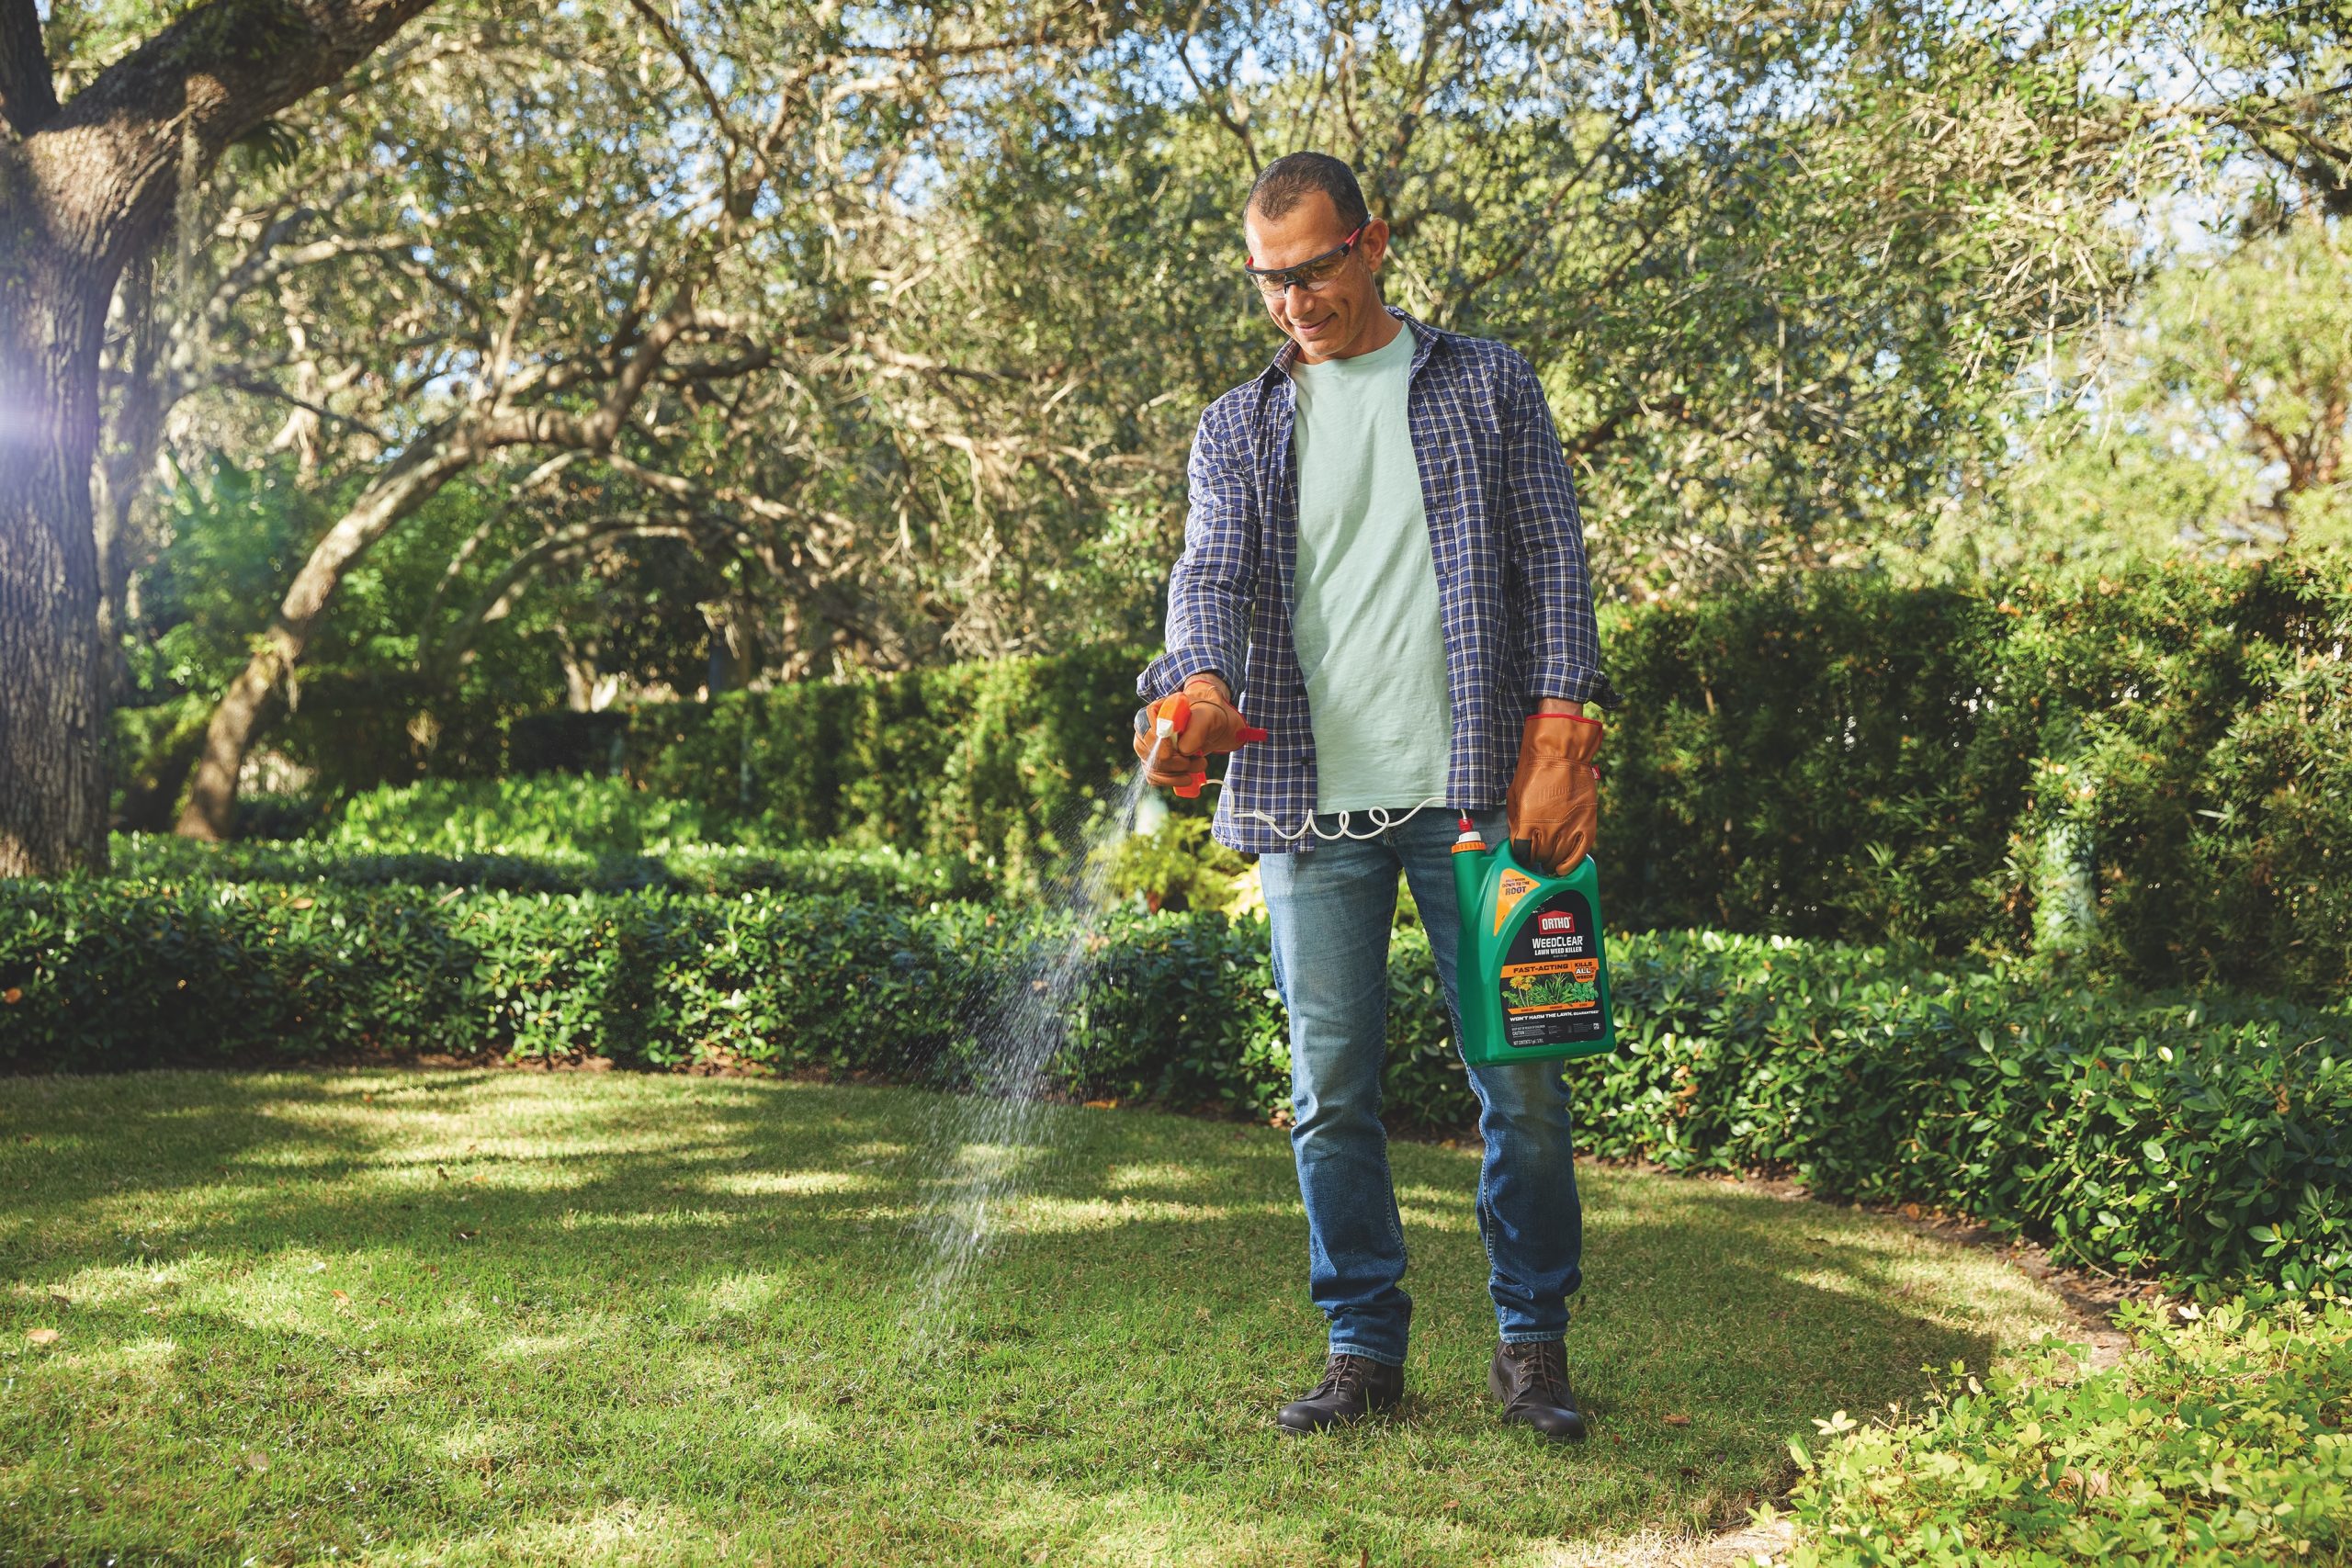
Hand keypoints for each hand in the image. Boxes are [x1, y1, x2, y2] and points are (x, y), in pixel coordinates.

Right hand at [1133, 674, 1259, 788]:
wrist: (1211, 728)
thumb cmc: (1207, 717)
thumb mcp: (1209, 718)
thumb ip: (1197, 729)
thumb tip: (1183, 750)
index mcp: (1156, 710)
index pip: (1144, 726)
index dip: (1160, 742)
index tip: (1181, 751)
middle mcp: (1146, 728)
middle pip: (1147, 750)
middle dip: (1174, 761)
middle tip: (1197, 761)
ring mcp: (1148, 747)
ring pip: (1151, 767)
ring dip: (1177, 773)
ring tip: (1200, 765)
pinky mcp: (1153, 762)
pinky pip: (1154, 777)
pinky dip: (1172, 781)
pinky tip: (1188, 777)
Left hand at [1506, 712, 1601, 873]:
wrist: (1561, 754)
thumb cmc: (1535, 770)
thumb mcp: (1514, 795)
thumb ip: (1514, 820)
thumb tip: (1516, 838)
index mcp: (1527, 821)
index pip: (1521, 853)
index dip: (1520, 855)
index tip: (1522, 854)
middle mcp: (1548, 829)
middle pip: (1540, 858)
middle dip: (1535, 858)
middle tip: (1536, 855)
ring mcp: (1569, 828)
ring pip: (1558, 859)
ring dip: (1551, 863)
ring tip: (1549, 860)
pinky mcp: (1586, 826)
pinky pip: (1579, 854)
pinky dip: (1571, 865)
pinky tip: (1564, 868)